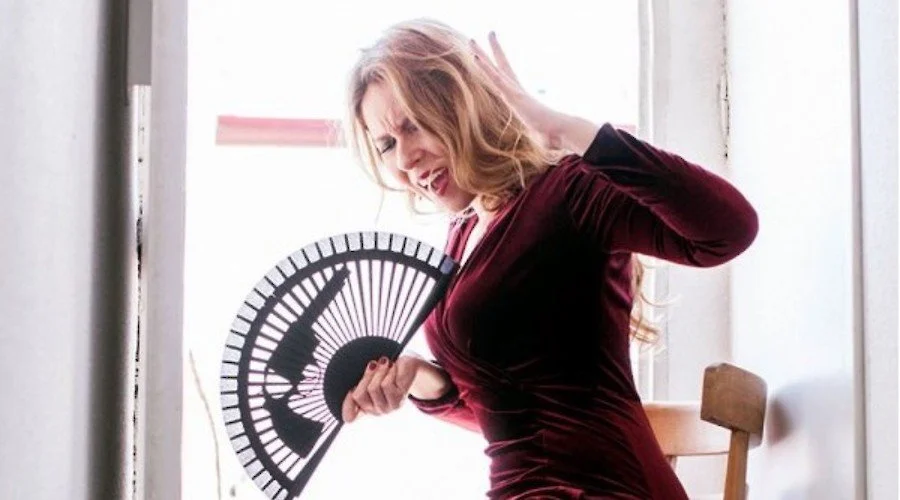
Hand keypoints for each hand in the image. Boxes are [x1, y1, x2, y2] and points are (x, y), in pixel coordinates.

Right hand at [341, 355, 419, 422]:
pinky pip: (386, 384)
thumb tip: (351, 391)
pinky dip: (388, 371)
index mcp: (364, 406)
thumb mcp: (370, 376)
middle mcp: (375, 411)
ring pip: (373, 388)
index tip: (351, 388)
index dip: (346, 403)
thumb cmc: (386, 370)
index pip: (349, 415)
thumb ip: (359, 384)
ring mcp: (387, 408)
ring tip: (386, 363)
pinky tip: (393, 368)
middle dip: (365, 376)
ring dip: (379, 371)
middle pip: (358, 395)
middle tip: (373, 364)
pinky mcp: (398, 401)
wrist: (409, 365)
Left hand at [470, 32, 567, 149]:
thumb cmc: (552, 136)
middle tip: (482, 36)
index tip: (488, 57)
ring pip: (494, 69)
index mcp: (519, 98)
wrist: (563, 131)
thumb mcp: (537, 137)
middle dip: (490, 52)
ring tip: (471, 40)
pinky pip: (497, 79)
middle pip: (499, 67)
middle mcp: (516, 91)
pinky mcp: (515, 95)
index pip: (504, 79)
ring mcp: (515, 91)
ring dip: (482, 55)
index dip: (495, 67)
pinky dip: (486, 68)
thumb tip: (541, 152)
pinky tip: (476, 58)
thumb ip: (535, 139)